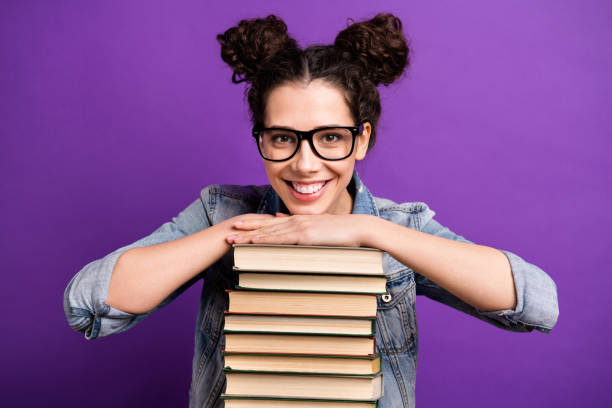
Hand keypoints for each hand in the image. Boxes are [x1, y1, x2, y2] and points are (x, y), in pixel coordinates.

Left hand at [225, 213, 371, 246]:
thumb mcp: (321, 229)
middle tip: (227, 231)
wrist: (359, 229)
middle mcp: (296, 220)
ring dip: (249, 235)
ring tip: (233, 238)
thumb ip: (303, 227)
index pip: (271, 222)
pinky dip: (265, 239)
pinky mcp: (306, 235)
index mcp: (299, 220)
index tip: (239, 225)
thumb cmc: (343, 232)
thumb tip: (288, 221)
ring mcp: (300, 227)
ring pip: (269, 231)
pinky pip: (281, 238)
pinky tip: (254, 241)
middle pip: (265, 225)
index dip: (254, 224)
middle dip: (246, 228)